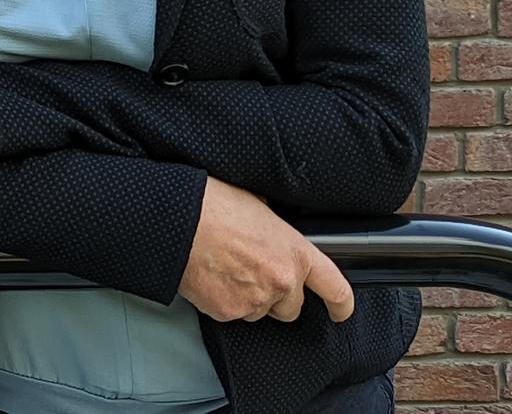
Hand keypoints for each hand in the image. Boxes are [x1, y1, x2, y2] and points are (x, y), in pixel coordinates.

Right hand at [179, 176, 353, 323]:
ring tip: (224, 269)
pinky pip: (230, 313)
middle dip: (276, 297)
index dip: (341, 304)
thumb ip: (274, 229)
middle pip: (291, 308)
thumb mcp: (257, 206)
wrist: (176, 219)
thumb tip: (269, 232)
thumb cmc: (212, 204)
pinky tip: (209, 277)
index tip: (339, 311)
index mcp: (295, 252)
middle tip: (251, 274)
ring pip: (258, 312)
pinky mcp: (227, 311)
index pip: (334, 287)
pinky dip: (221, 300)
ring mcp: (255, 300)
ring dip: (247, 298)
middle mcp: (282, 281)